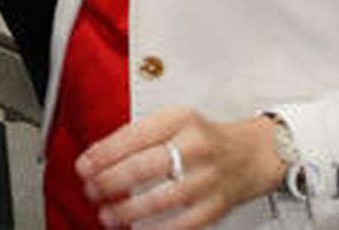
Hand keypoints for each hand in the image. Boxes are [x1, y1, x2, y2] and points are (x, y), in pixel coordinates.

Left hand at [76, 106, 285, 228]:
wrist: (254, 152)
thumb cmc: (205, 137)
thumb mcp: (174, 120)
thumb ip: (141, 134)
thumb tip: (99, 156)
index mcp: (180, 119)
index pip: (134, 135)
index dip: (104, 153)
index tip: (84, 166)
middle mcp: (195, 146)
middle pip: (145, 166)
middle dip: (110, 182)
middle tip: (91, 191)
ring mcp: (208, 176)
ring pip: (163, 198)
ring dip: (129, 210)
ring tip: (108, 215)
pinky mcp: (217, 204)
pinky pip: (185, 222)